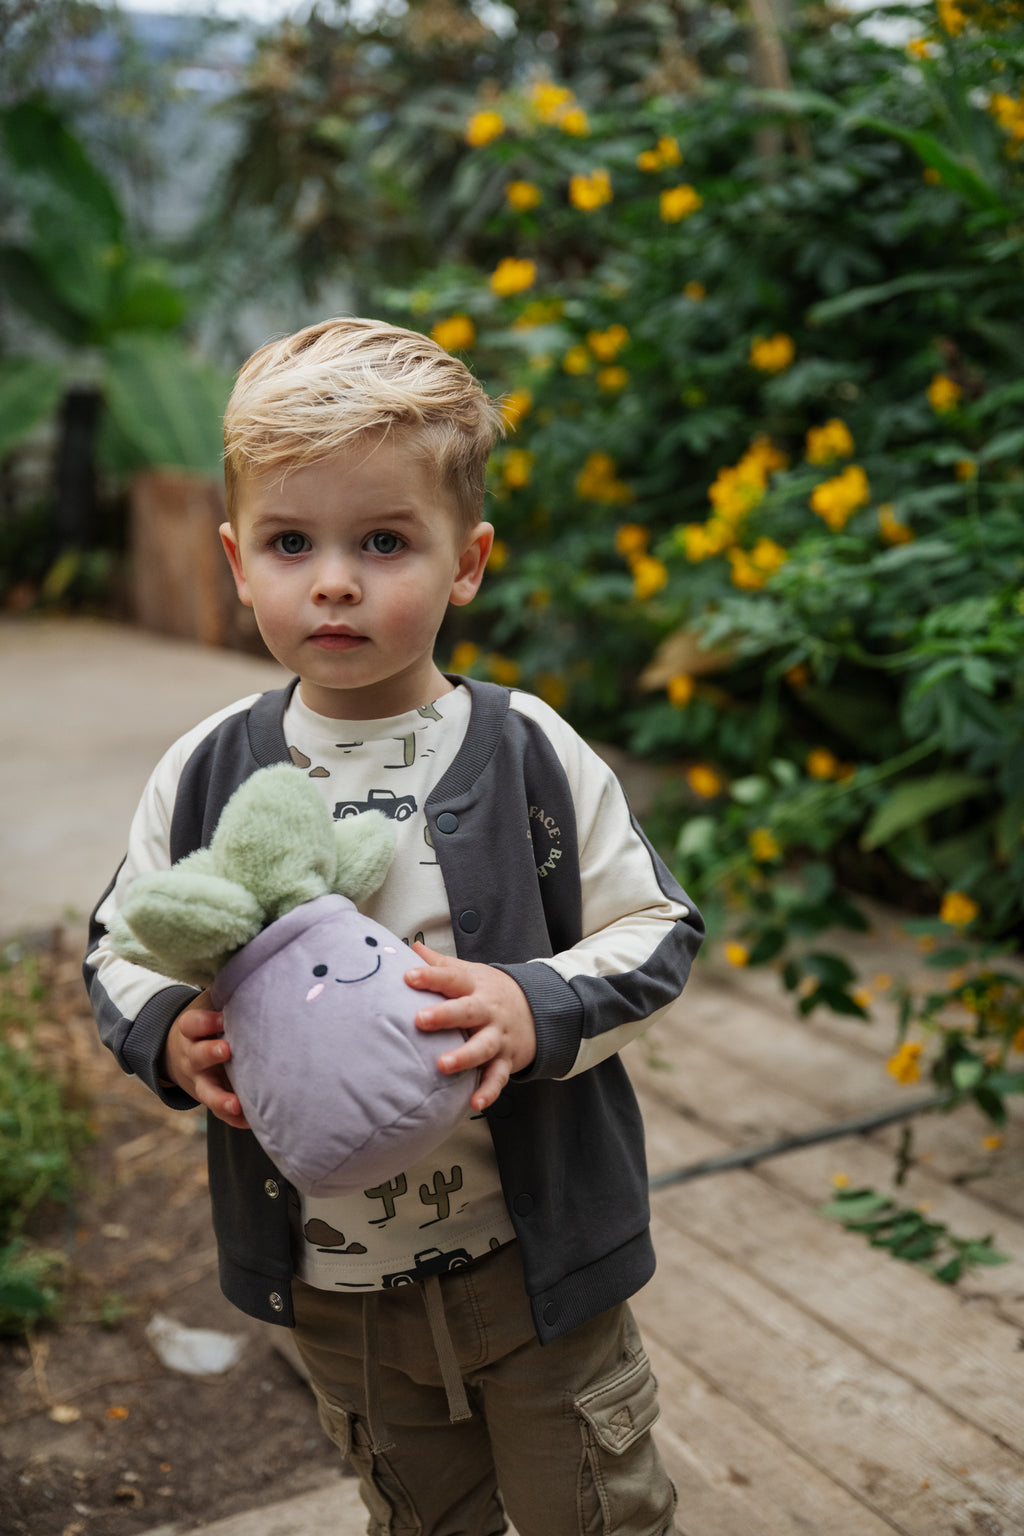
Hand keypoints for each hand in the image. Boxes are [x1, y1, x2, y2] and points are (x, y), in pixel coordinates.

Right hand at [162, 992, 249, 1129]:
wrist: (180, 1052)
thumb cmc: (208, 1020)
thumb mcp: (210, 1002)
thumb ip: (227, 991)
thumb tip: (256, 963)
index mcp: (191, 1030)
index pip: (191, 1024)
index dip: (204, 1021)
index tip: (220, 1018)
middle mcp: (193, 1056)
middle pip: (198, 1056)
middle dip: (210, 1053)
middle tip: (227, 1050)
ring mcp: (201, 1080)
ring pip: (207, 1091)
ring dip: (221, 1098)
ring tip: (237, 1103)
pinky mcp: (212, 1097)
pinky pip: (220, 1111)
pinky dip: (234, 1118)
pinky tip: (250, 1121)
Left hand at [406, 943, 536, 1111]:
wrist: (539, 1009)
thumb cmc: (491, 991)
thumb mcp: (469, 973)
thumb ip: (440, 964)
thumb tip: (412, 947)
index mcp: (475, 986)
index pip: (452, 977)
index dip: (430, 976)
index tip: (408, 977)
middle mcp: (487, 1011)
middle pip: (467, 1011)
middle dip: (445, 1016)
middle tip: (421, 1020)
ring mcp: (498, 1036)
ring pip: (483, 1047)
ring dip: (464, 1057)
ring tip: (443, 1065)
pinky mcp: (506, 1060)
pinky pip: (498, 1077)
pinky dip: (488, 1091)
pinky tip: (475, 1102)